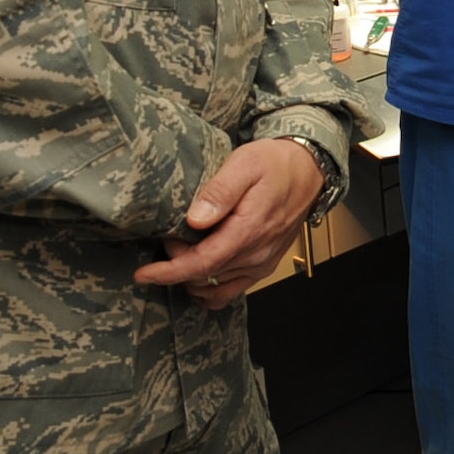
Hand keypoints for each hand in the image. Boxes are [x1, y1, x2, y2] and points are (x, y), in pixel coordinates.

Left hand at [133, 137, 326, 308]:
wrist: (309, 170)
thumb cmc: (276, 164)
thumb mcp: (245, 164)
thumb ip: (219, 191)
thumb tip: (194, 219)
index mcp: (249, 230)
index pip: (202, 264)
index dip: (169, 272)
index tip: (144, 273)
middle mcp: (257, 254)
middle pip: (204, 277)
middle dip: (177, 265)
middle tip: (169, 238)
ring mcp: (262, 264)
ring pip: (216, 289)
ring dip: (192, 279)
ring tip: (183, 253)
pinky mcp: (265, 266)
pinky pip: (232, 290)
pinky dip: (210, 287)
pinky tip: (200, 269)